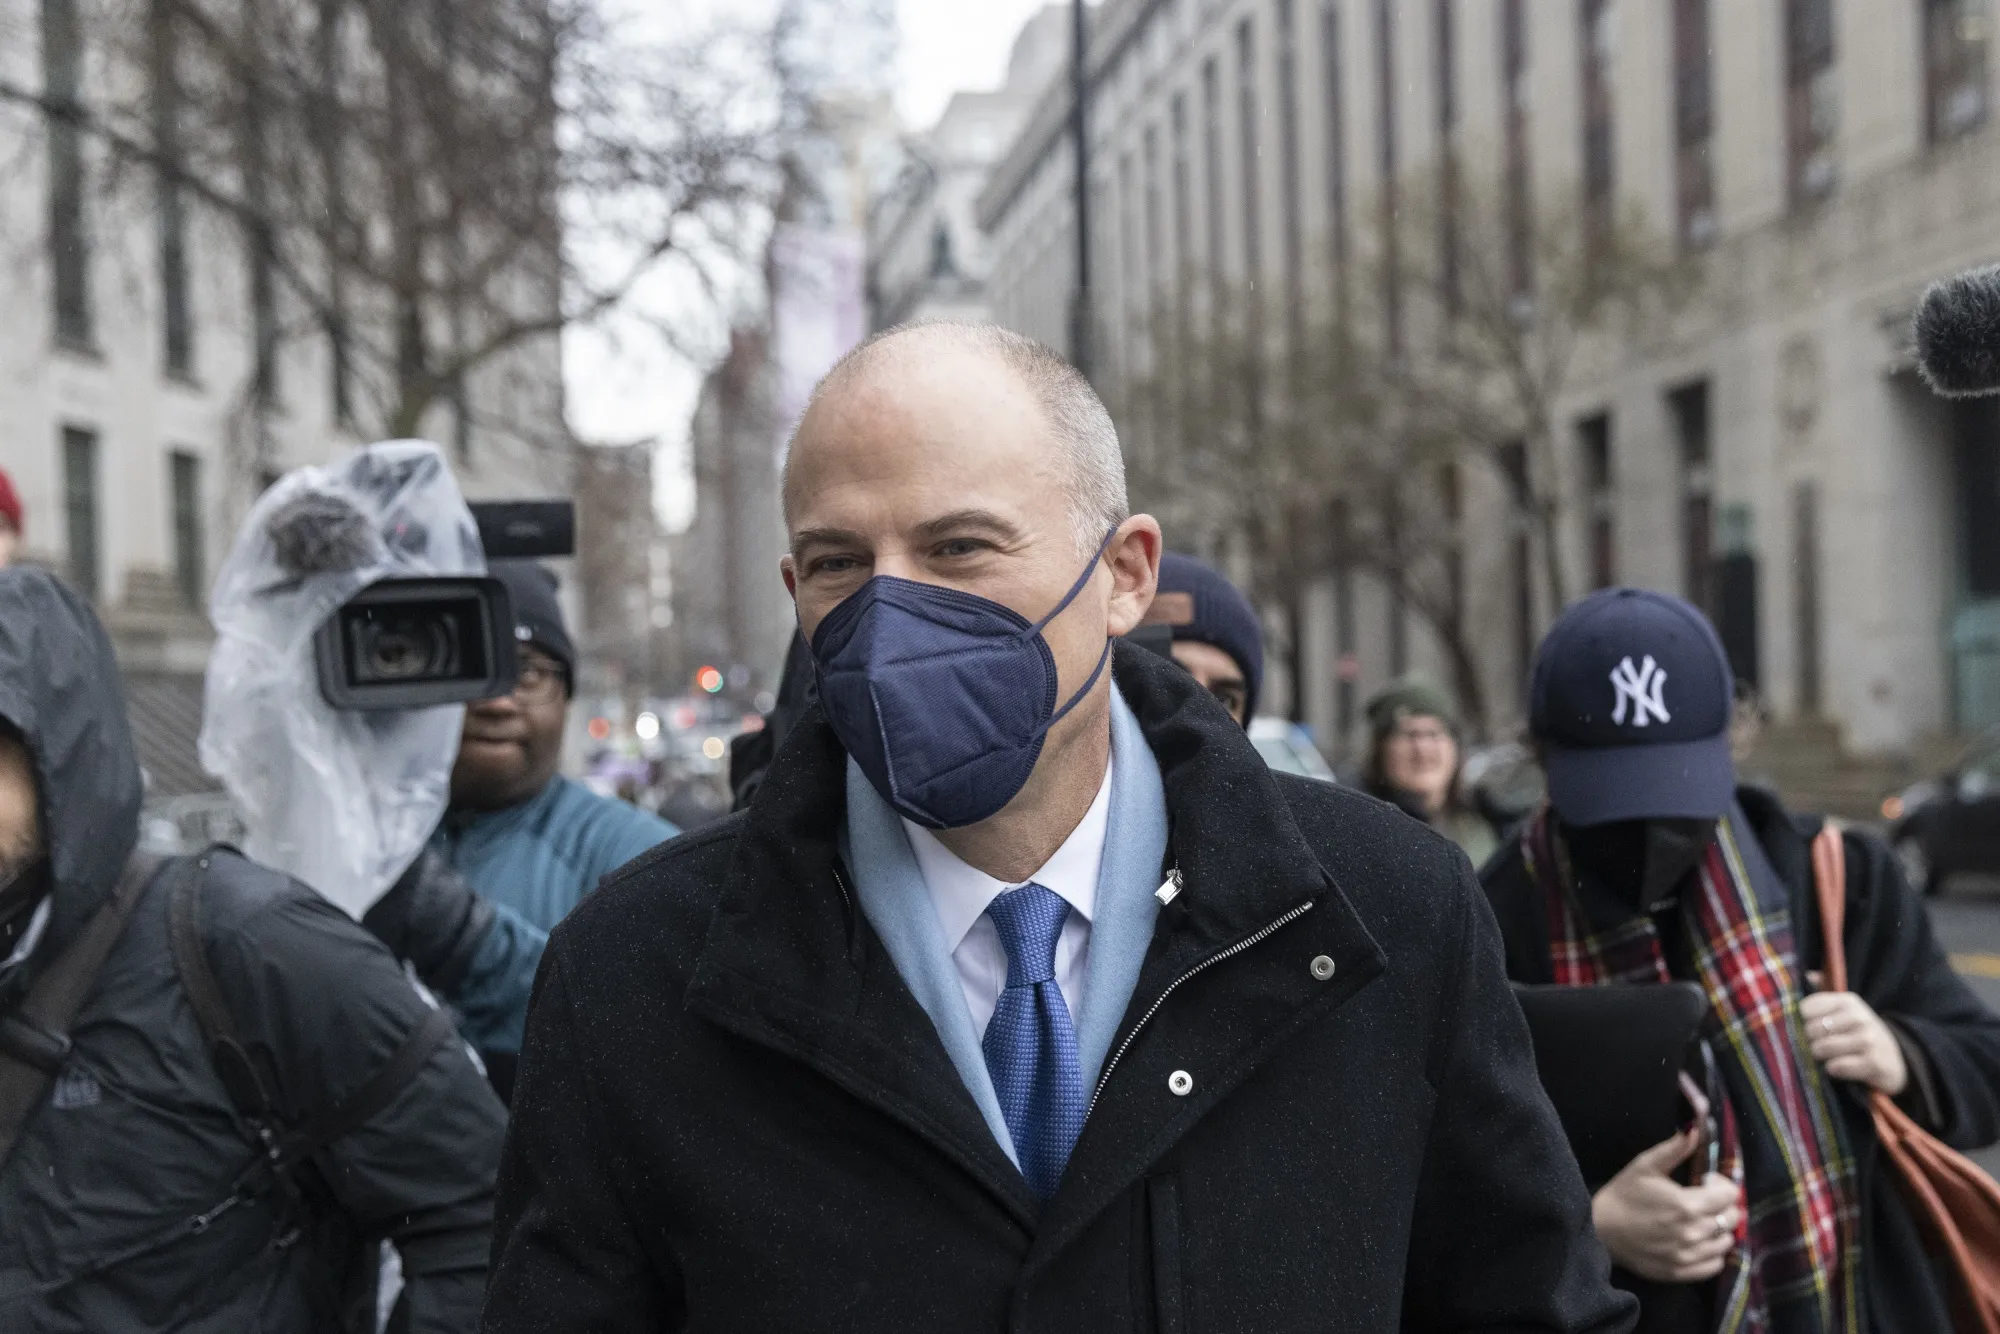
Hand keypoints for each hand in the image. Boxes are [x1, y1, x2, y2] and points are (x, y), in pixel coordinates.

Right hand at [1591, 1130, 1741, 1282]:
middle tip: (1704, 1201)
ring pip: (1727, 1242)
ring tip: (1701, 1221)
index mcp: (1687, 1204)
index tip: (1706, 1182)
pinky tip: (1697, 1242)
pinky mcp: (1683, 1272)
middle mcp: (1694, 1232)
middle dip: (1723, 1206)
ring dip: (1719, 1229)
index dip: (1722, 1185)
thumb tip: (1696, 1128)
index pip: (1731, 1195)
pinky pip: (1715, 1264)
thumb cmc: (1624, 1194)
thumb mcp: (1645, 1165)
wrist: (1600, 1229)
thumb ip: (1675, 1148)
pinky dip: (1712, 1252)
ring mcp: (1689, 1255)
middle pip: (1732, 1218)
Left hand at [1801, 976, 1907, 1095]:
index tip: (1810, 1027)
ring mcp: (1868, 1039)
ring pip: (1822, 1048)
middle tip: (1819, 1045)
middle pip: (1811, 1030)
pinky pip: (1836, 1067)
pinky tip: (1840, 1068)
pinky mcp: (1873, 1063)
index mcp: (1847, 1000)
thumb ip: (1823, 991)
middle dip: (1809, 1042)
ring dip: (1820, 1057)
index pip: (1805, 1008)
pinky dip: (1833, 1070)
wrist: (1896, 1060)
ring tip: (1829, 1056)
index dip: (1800, 1021)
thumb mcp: (1845, 1010)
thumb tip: (1807, 974)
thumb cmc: (1859, 1033)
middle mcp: (1859, 1016)